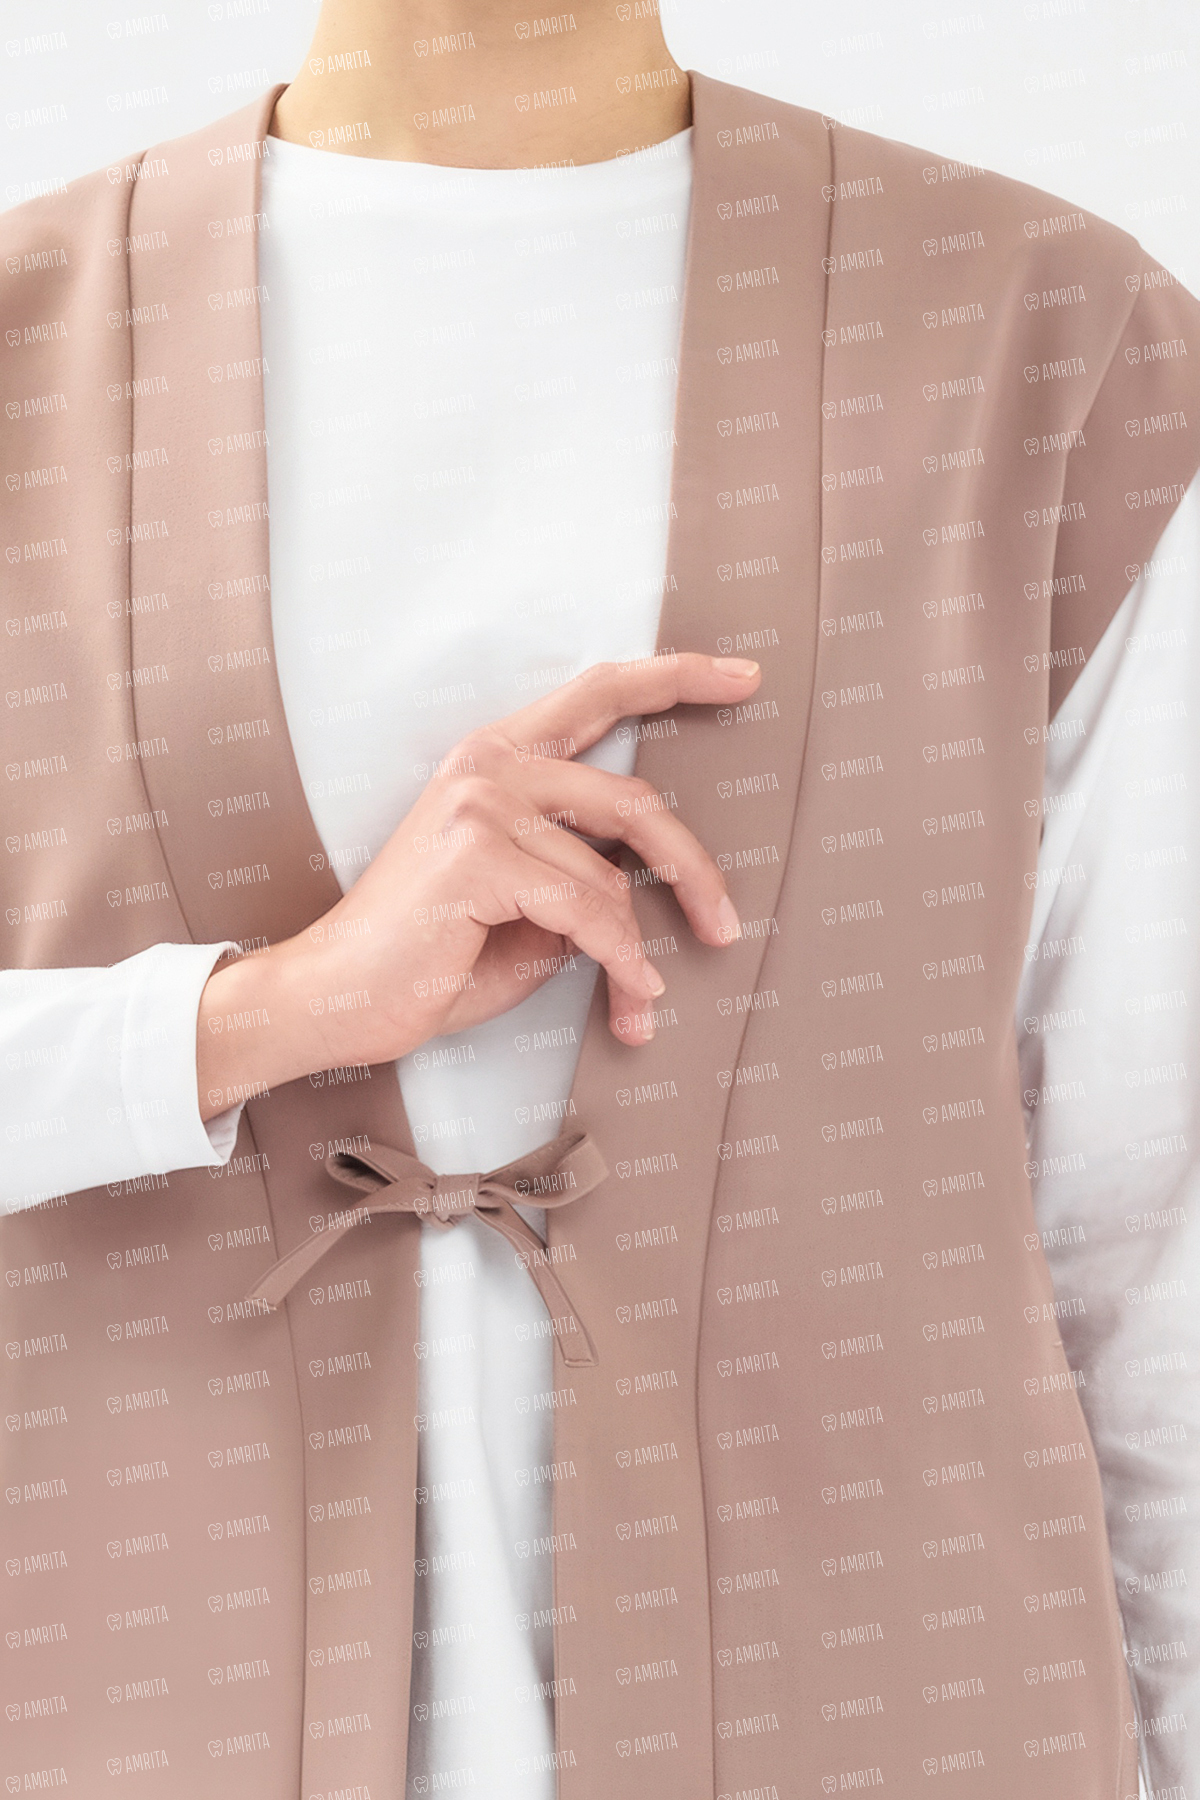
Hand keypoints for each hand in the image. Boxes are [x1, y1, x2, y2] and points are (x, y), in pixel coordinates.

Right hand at [196, 653, 759, 1118]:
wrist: (335, 997)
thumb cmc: (429, 955)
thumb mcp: (525, 904)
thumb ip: (581, 870)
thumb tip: (652, 885)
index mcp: (497, 759)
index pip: (600, 694)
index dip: (678, 678)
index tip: (744, 677)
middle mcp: (489, 765)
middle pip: (634, 799)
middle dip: (694, 870)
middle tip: (724, 925)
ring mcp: (482, 804)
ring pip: (612, 877)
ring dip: (639, 953)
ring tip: (641, 999)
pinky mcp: (478, 856)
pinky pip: (589, 913)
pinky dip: (621, 964)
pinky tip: (630, 998)